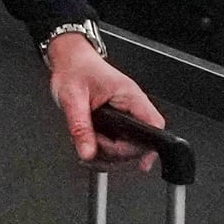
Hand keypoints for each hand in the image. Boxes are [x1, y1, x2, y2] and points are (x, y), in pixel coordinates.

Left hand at [46, 31, 163, 171]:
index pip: (153, 125)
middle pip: (139, 143)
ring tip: (87, 141)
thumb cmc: (75, 69)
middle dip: (116, 151)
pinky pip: (117, 142)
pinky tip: (89, 143)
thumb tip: (87, 152)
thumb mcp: (72, 98)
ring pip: (127, 146)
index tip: (141, 164)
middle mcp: (131, 105)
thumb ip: (80, 127)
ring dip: (107, 152)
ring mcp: (125, 114)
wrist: (69, 60)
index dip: (150, 147)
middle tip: (93, 144)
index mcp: (128, 95)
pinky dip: (103, 148)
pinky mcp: (116, 121)